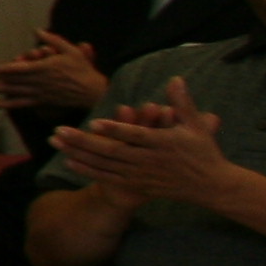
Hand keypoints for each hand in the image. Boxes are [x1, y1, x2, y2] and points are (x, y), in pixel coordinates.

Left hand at [0, 32, 108, 112]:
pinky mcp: (39, 102)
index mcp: (43, 69)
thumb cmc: (82, 70)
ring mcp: (37, 94)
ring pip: (10, 92)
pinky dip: (4, 104)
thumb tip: (36, 31)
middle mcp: (37, 83)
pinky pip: (19, 104)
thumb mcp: (70, 51)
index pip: (16, 69)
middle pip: (8, 80)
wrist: (93, 92)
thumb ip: (52, 40)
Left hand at [48, 79, 237, 207]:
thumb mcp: (197, 125)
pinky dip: (88, 170)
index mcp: (163, 144)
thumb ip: (183, 103)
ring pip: (104, 165)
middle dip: (82, 142)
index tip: (93, 123)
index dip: (115, 130)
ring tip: (55, 143)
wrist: (210, 187)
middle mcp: (148, 161)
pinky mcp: (137, 185)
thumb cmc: (203, 152)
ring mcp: (141, 175)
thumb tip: (175, 79)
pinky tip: (69, 161)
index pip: (135, 136)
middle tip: (58, 131)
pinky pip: (108, 178)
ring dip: (78, 154)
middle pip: (111, 151)